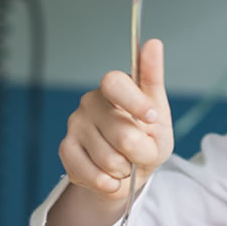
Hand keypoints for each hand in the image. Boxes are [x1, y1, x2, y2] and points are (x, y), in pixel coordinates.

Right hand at [58, 38, 173, 202]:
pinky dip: (108, 182)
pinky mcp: (66, 149)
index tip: (153, 119)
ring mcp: (75, 124)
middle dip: (140, 152)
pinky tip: (110, 175)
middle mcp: (91, 101)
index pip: (115, 83)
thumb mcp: (160, 115)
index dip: (136, 103)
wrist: (130, 171)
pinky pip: (91, 172)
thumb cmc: (148, 138)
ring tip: (125, 163)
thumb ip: (153, 81)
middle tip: (141, 152)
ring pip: (109, 158)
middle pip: (122, 133)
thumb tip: (153, 43)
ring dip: (125, 170)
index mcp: (115, 87)